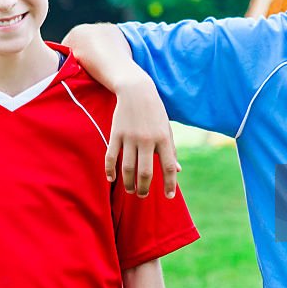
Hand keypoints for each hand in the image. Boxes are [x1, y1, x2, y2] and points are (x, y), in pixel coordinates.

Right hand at [106, 76, 179, 197]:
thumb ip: (171, 150)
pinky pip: (111, 156)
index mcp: (163, 139)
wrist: (136, 90)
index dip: (169, 184)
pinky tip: (112, 179)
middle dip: (144, 188)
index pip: (168, 166)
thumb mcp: (166, 129)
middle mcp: (147, 139)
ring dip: (128, 183)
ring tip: (130, 190)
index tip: (169, 196)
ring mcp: (130, 137)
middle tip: (142, 195)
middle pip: (145, 172)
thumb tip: (177, 170)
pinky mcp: (116, 134)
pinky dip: (110, 170)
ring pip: (128, 168)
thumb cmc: (155, 113)